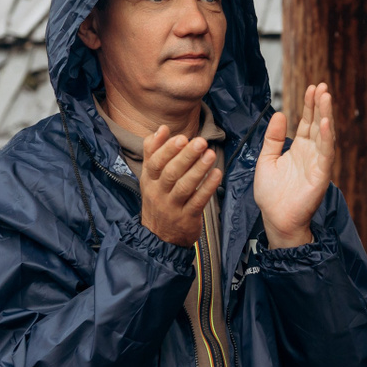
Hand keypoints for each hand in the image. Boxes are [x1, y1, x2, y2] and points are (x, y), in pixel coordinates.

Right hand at [141, 127, 221, 246]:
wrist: (159, 237)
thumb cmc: (158, 199)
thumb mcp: (150, 177)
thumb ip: (153, 151)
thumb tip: (161, 128)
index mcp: (149, 180)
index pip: (155, 162)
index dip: (167, 149)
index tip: (181, 138)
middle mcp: (158, 192)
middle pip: (171, 173)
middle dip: (186, 156)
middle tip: (200, 141)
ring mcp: (172, 206)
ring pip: (184, 186)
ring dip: (199, 170)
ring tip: (210, 155)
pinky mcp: (186, 218)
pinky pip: (198, 201)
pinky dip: (208, 187)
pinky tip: (217, 174)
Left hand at [255, 83, 335, 247]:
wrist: (276, 219)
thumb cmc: (271, 195)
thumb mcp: (266, 160)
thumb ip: (273, 138)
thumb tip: (279, 114)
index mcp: (299, 149)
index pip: (307, 122)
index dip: (309, 105)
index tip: (311, 88)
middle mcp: (311, 153)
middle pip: (318, 124)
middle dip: (320, 105)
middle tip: (322, 86)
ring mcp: (318, 163)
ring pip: (324, 135)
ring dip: (326, 115)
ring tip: (325, 97)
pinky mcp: (321, 175)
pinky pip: (326, 154)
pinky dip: (327, 138)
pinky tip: (325, 123)